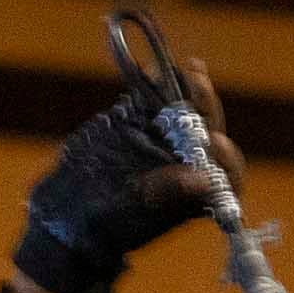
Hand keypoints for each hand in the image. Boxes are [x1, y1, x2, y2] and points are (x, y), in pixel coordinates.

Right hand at [11, 61, 236, 292]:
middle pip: (210, 134)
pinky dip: (158, 81)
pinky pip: (156, 99)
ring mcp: (167, 140)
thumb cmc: (104, 225)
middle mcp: (189, 166)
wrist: (66, 210)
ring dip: (191, 89)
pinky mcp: (142, 122)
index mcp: (197, 195)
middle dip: (208, 110)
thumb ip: (165, 194)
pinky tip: (157, 67)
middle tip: (200, 86)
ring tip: (191, 68)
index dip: (226, 158)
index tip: (216, 142)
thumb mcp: (132, 213)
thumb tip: (204, 179)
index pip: (227, 176)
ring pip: (188, 112)